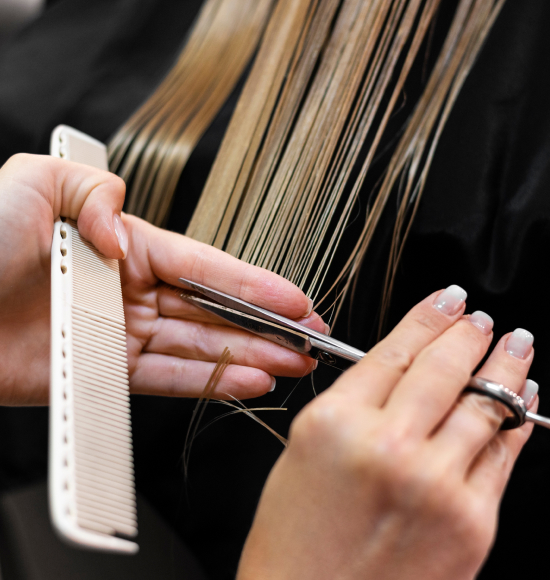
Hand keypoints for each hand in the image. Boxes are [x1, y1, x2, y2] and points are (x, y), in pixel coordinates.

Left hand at [0, 154, 323, 404]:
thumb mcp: (37, 184)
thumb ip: (99, 192)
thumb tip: (131, 236)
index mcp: (126, 246)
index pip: (206, 267)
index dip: (255, 284)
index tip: (297, 300)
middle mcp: (131, 291)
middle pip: (214, 310)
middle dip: (266, 325)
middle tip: (310, 339)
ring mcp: (120, 334)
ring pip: (199, 346)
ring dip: (248, 356)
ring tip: (292, 364)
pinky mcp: (103, 374)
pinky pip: (167, 379)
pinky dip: (209, 382)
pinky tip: (247, 381)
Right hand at [238, 288, 536, 579]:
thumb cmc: (295, 540)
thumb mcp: (304, 452)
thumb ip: (354, 405)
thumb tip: (400, 370)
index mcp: (336, 423)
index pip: (394, 349)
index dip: (427, 317)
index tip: (446, 299)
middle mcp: (388, 447)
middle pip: (443, 368)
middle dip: (468, 332)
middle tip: (480, 316)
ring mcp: (437, 484)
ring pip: (485, 404)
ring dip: (505, 365)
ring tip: (516, 341)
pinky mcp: (472, 523)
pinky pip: (504, 453)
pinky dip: (518, 418)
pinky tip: (525, 397)